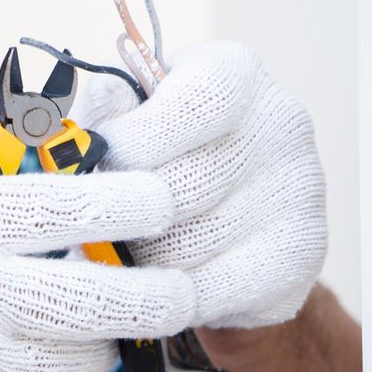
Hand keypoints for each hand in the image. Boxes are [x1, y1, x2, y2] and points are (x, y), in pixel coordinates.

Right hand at [0, 166, 194, 371]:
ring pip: (74, 358)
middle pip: (102, 301)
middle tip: (182, 288)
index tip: (163, 200)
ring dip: (101, 341)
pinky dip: (37, 371)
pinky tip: (26, 352)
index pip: (73, 207)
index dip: (135, 202)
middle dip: (160, 295)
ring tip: (113, 324)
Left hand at [76, 42, 327, 329]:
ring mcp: (299, 191)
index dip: (128, 147)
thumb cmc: (167, 155)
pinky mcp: (299, 257)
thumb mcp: (131, 113)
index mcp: (234, 74)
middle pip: (176, 188)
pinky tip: (155, 286)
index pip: (185, 109)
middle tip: (103, 227)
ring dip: (141, 261)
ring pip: (184, 247)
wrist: (235, 222)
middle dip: (125, 216)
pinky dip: (165, 297)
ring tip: (135, 252)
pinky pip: (206, 291)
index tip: (98, 172)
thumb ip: (101, 113)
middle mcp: (280, 123)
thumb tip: (72, 142)